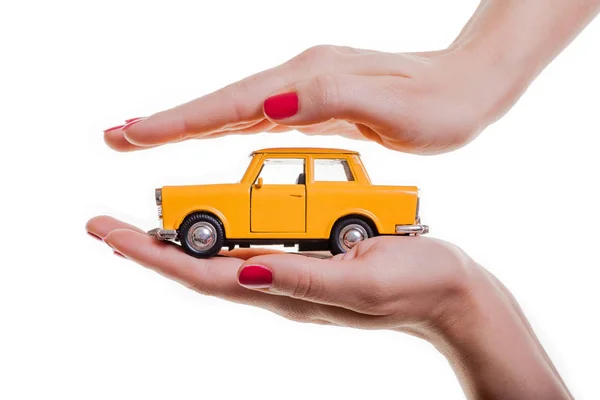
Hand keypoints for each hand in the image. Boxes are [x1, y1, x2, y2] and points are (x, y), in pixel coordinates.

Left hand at [86, 215, 571, 398]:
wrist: (452, 293)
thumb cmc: (417, 283)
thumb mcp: (361, 278)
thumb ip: (303, 277)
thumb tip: (244, 271)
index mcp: (288, 289)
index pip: (203, 276)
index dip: (152, 256)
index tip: (108, 232)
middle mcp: (281, 285)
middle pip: (201, 270)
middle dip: (150, 251)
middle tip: (106, 227)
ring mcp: (294, 274)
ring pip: (222, 260)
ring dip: (179, 245)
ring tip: (142, 227)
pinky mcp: (310, 261)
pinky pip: (254, 249)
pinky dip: (222, 236)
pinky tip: (212, 226)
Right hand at [104, 45, 518, 154]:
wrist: (468, 86)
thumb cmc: (437, 104)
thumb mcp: (392, 107)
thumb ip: (331, 100)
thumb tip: (270, 104)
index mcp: (309, 83)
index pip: (230, 105)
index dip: (180, 123)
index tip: (133, 135)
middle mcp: (300, 81)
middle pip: (220, 104)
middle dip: (167, 122)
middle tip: (117, 137)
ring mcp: (307, 89)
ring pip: (235, 108)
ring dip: (189, 123)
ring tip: (148, 136)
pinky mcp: (318, 102)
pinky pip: (260, 115)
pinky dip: (226, 124)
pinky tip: (214, 132)